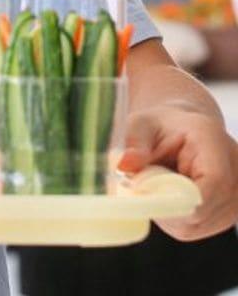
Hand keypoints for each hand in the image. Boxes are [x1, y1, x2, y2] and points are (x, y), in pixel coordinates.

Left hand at [119, 103, 237, 239]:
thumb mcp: (143, 124)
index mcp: (217, 148)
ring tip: (159, 181)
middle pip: (199, 213)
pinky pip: (193, 228)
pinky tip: (169, 193)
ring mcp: (235, 203)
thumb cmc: (162, 125)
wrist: (183, 131)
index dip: (174, 198)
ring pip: (193, 225)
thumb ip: (135, 143)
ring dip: (166, 210)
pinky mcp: (225, 218)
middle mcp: (236, 179)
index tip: (141, 190)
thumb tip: (124, 165)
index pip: (209, 189)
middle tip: (142, 180)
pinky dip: (173, 215)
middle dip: (162, 203)